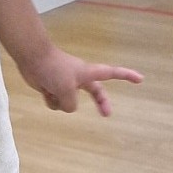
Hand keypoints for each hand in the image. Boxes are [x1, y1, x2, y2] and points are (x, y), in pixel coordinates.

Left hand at [21, 46, 142, 116]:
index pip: (113, 74)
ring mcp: (66, 83)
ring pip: (69, 102)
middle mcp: (79, 78)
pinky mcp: (53, 87)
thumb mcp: (66, 90)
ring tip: (52, 89)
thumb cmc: (53, 69)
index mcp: (88, 74)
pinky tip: (44, 91)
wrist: (32, 58)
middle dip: (100, 102)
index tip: (140, 79)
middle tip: (106, 114)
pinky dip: (50, 100)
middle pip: (94, 92)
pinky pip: (56, 102)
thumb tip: (67, 107)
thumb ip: (71, 103)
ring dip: (60, 101)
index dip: (127, 76)